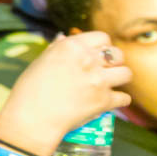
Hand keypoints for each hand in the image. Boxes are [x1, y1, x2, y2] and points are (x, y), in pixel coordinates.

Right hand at [0, 32, 132, 155]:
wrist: (31, 118)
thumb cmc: (29, 90)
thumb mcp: (40, 61)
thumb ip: (57, 48)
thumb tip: (64, 37)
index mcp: (71, 46)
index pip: (102, 37)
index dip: (101, 46)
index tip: (96, 55)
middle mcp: (88, 60)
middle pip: (118, 54)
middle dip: (114, 62)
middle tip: (104, 70)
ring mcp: (99, 80)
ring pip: (126, 74)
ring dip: (119, 79)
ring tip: (109, 84)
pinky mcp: (105, 101)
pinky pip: (124, 98)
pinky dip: (118, 101)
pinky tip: (109, 102)